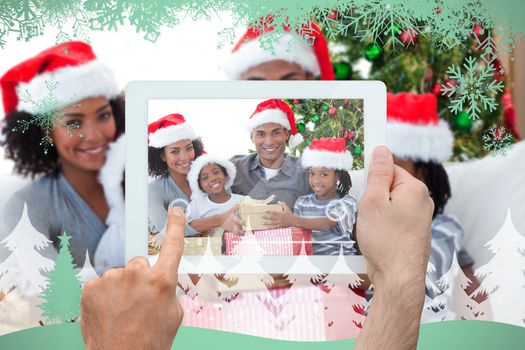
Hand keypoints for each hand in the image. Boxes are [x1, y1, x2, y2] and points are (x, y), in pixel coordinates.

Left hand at [81, 207, 184, 349]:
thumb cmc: (149, 342)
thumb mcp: (174, 315)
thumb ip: (168, 289)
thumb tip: (160, 280)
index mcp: (161, 280)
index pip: (172, 245)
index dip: (175, 225)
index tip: (176, 210)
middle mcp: (136, 274)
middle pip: (140, 263)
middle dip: (140, 277)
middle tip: (138, 302)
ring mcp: (111, 279)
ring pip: (120, 275)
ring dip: (121, 288)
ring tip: (122, 312)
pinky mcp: (91, 287)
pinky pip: (102, 283)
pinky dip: (104, 295)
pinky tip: (108, 312)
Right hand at [220, 204, 244, 234]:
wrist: (219, 220)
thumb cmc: (226, 214)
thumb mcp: (231, 210)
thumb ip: (236, 207)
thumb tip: (242, 203)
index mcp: (232, 218)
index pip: (238, 221)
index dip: (242, 222)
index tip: (247, 224)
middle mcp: (232, 224)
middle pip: (237, 229)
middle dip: (242, 231)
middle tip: (248, 232)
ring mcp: (230, 228)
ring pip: (236, 232)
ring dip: (241, 234)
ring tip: (246, 235)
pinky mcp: (230, 230)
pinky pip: (235, 233)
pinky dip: (239, 235)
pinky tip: (243, 235)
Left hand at [262, 202, 293, 227]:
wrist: (294, 221)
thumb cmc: (290, 214)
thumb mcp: (287, 208)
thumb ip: (283, 204)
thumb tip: (279, 201)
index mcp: (280, 214)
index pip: (274, 212)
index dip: (269, 212)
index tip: (265, 211)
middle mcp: (279, 218)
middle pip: (271, 218)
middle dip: (266, 217)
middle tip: (262, 216)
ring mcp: (279, 223)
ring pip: (272, 223)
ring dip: (267, 223)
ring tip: (263, 222)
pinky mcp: (280, 226)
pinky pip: (274, 227)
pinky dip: (271, 227)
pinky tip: (267, 228)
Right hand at [357, 146, 432, 287]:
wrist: (398, 279)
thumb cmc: (385, 242)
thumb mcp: (372, 201)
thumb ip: (377, 174)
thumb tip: (381, 151)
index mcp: (414, 189)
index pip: (389, 169)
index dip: (373, 180)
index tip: (365, 191)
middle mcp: (421, 201)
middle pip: (389, 187)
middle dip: (373, 198)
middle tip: (368, 214)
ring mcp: (419, 218)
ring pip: (389, 205)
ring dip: (376, 214)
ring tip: (373, 229)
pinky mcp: (413, 232)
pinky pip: (393, 220)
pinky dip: (382, 226)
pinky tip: (378, 238)